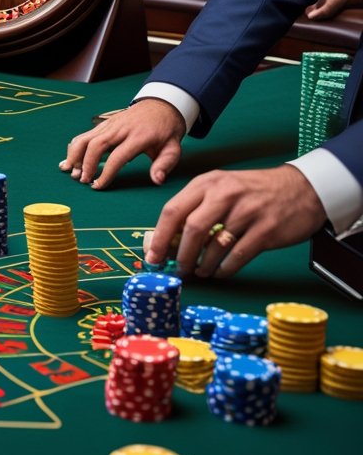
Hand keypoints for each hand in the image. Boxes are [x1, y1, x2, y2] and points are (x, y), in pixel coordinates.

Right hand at [59, 98, 184, 188]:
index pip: (117, 157)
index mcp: (138, 137)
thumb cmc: (166, 131)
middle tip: (82, 180)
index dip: (105, 173)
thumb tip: (157, 180)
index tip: (98, 186)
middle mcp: (121, 129)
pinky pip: (86, 134)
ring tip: (69, 170)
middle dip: (85, 164)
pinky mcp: (105, 123)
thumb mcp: (173, 148)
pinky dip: (75, 146)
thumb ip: (164, 164)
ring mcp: (110, 124)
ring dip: (75, 155)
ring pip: (86, 138)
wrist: (162, 105)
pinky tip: (70, 158)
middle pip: (96, 145)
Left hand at [145, 165, 326, 277]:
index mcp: (207, 183)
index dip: (160, 237)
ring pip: (214, 245)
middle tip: (179, 269)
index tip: (152, 257)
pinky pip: (238, 255)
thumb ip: (194, 209)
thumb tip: (167, 241)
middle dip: (181, 254)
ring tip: (200, 271)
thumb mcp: (221, 189)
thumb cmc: (252, 192)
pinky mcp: (267, 230)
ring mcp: (247, 211)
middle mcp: (225, 194)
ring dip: (203, 264)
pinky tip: (220, 271)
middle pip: (191, 228)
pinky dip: (225, 268)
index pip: (173, 210)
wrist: (302, 188)